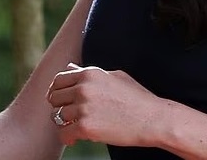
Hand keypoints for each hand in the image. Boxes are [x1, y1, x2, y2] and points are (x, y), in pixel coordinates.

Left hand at [47, 63, 165, 146]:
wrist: (153, 118)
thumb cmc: (137, 98)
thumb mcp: (115, 76)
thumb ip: (90, 72)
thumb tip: (70, 67)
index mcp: (90, 73)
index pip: (58, 80)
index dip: (57, 91)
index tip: (62, 101)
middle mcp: (84, 87)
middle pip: (54, 98)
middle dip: (60, 107)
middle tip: (70, 116)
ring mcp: (83, 107)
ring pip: (57, 116)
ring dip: (65, 123)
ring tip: (76, 127)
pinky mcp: (85, 126)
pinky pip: (63, 133)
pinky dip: (68, 138)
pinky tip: (76, 139)